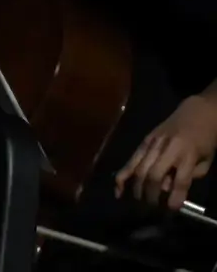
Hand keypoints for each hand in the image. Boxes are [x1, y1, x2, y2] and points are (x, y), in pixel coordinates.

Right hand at [115, 94, 216, 209]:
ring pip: (140, 169)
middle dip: (152, 195)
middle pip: (154, 176)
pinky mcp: (144, 141)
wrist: (197, 113)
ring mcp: (153, 143)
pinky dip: (123, 176)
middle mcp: (168, 148)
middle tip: (153, 208)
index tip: (171, 210)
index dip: (175, 198)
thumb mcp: (206, 160)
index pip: (180, 180)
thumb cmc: (205, 139)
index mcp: (188, 153)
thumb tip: (168, 189)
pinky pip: (130, 161)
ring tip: (139, 202)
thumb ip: (190, 176)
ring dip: (138, 189)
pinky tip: (118, 190)